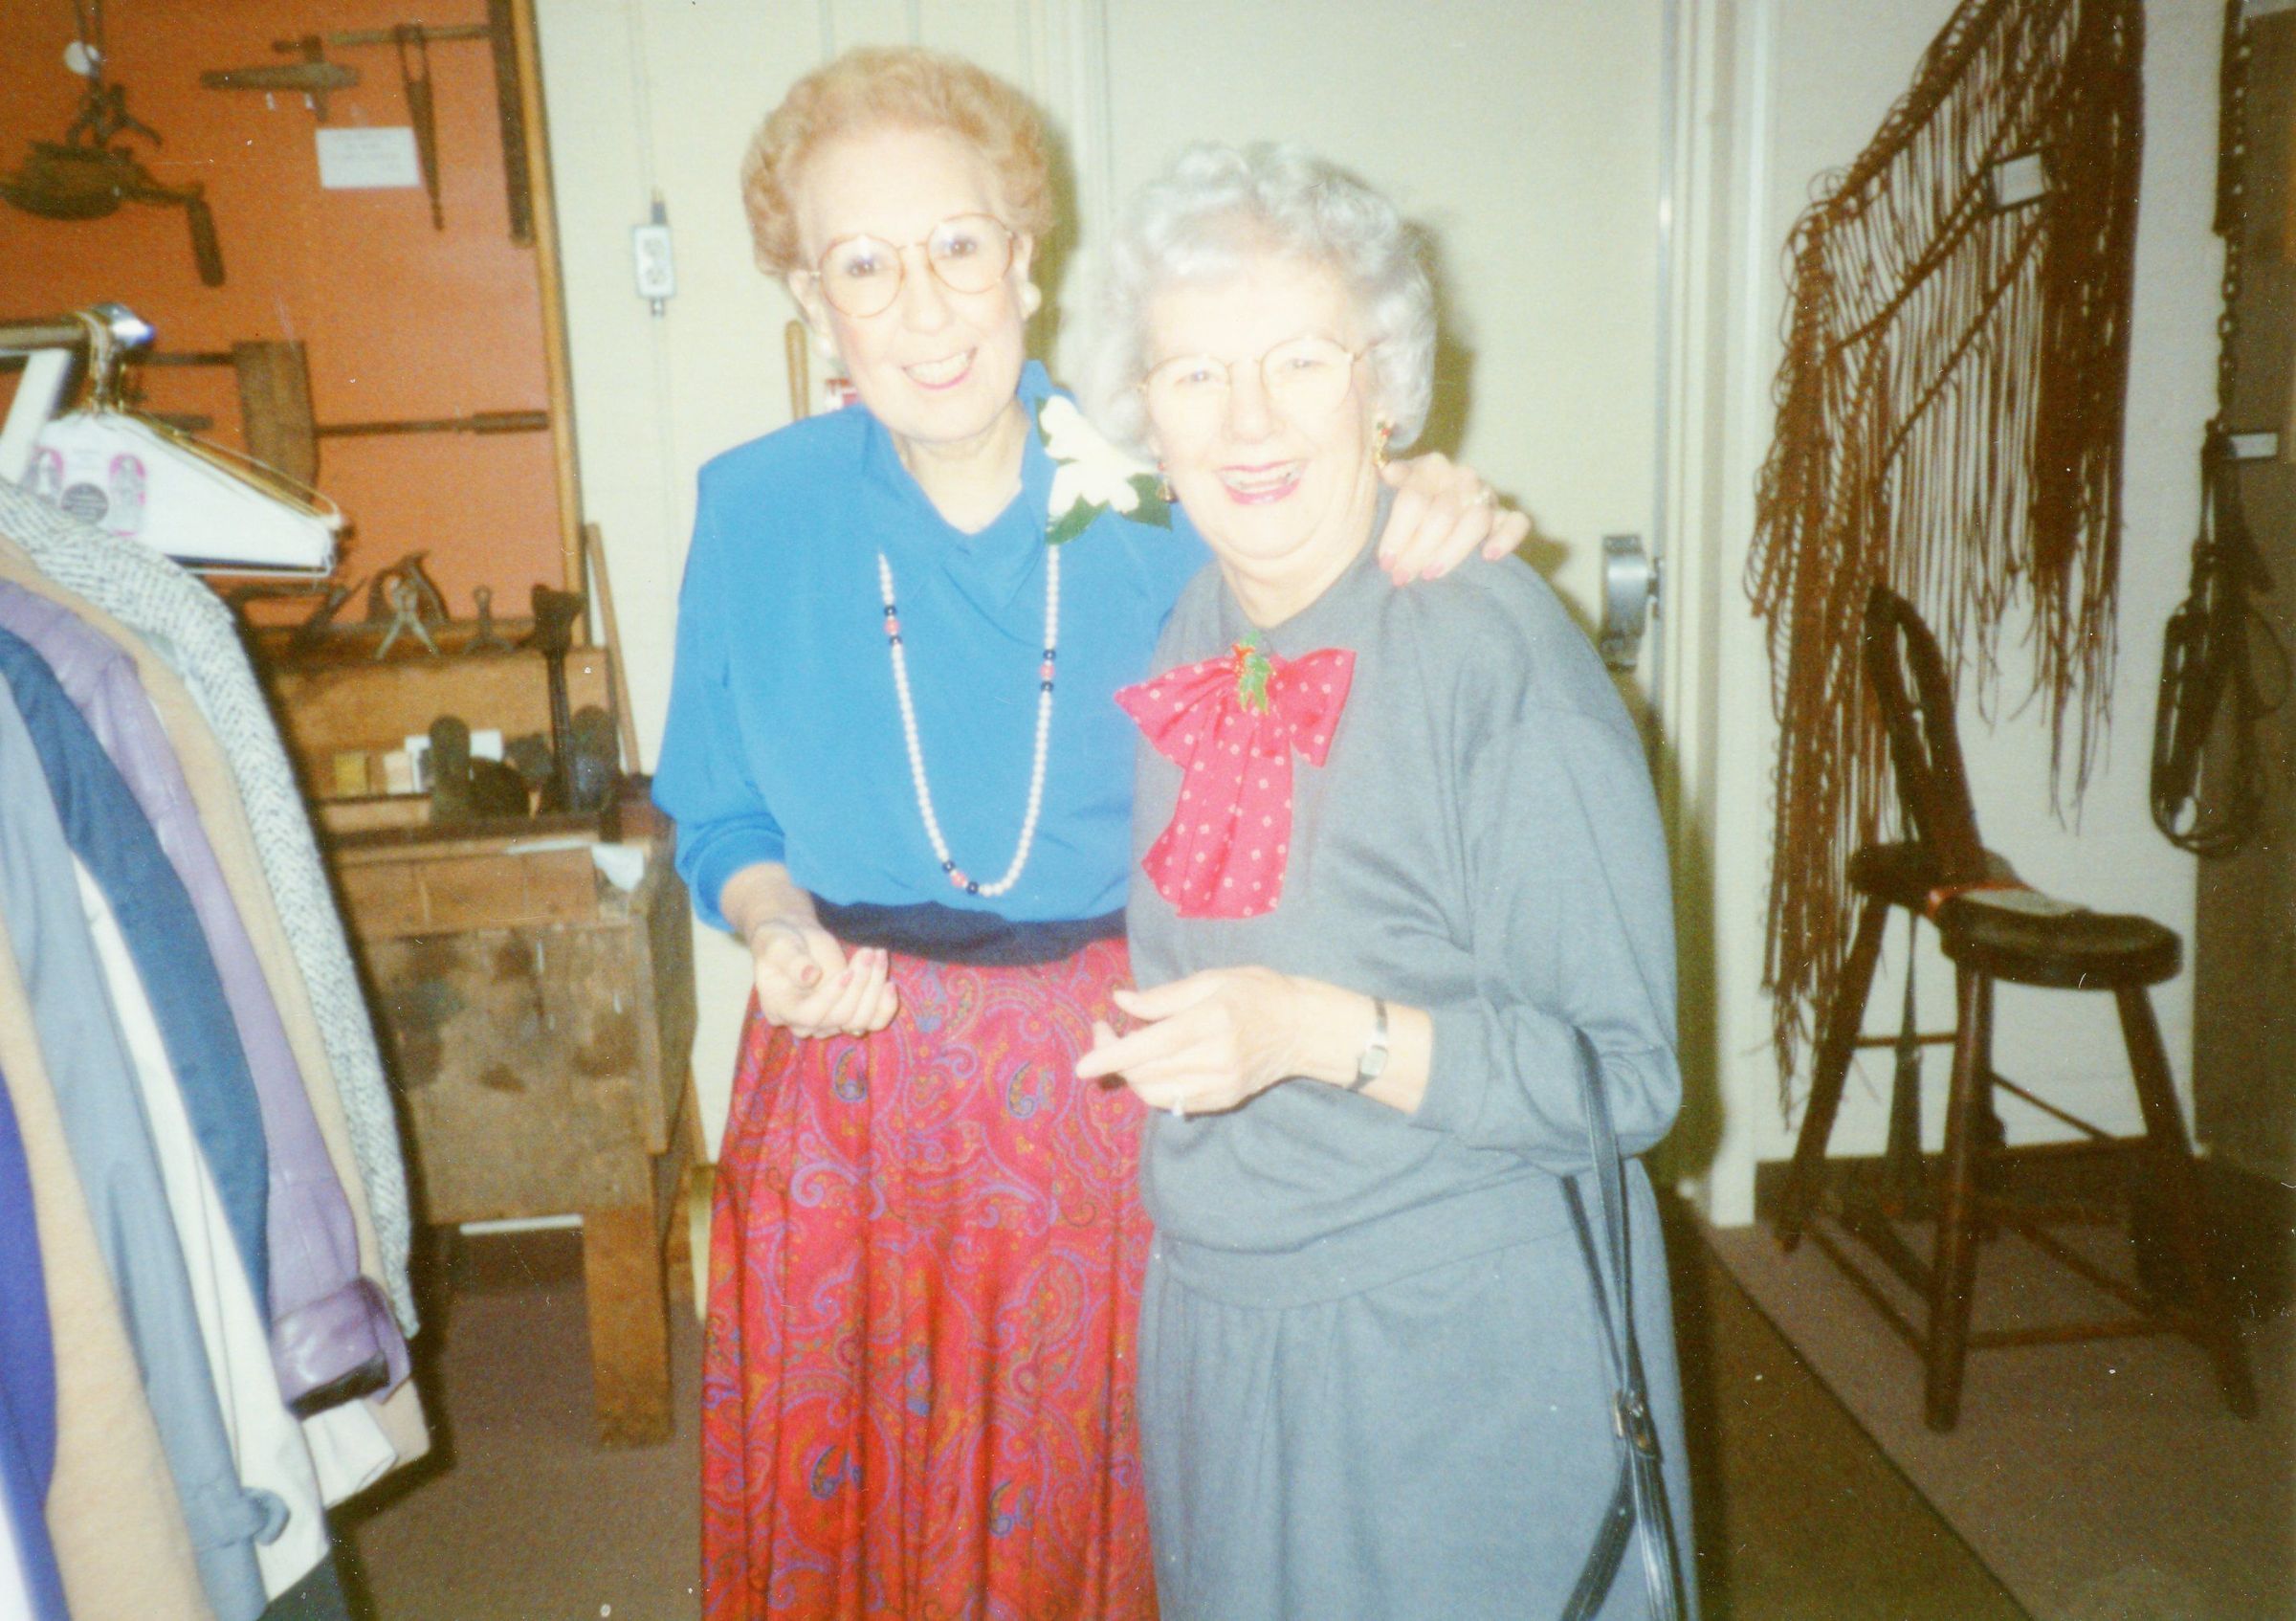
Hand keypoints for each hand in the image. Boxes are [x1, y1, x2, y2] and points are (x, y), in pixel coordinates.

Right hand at [747, 918, 898, 1039]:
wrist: (796, 940)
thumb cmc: (782, 941)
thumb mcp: (780, 945)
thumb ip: (792, 960)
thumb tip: (811, 976)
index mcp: (781, 1009)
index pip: (811, 1014)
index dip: (831, 996)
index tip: (847, 971)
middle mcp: (805, 1023)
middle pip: (840, 1019)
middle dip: (860, 984)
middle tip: (869, 951)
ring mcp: (829, 1022)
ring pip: (859, 1022)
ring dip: (874, 990)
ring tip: (878, 955)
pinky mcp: (849, 1015)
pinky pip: (872, 1022)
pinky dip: (885, 1006)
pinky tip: (890, 984)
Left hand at [1074, 968, 1303, 1116]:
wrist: (1305, 1028)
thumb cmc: (1259, 992)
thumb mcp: (1213, 979)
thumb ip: (1165, 996)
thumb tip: (1121, 1002)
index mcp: (1212, 1021)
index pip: (1152, 1045)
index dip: (1113, 1055)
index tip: (1082, 1064)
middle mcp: (1215, 1058)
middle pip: (1148, 1071)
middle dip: (1115, 1058)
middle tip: (1105, 1032)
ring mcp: (1221, 1085)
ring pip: (1155, 1092)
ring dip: (1131, 1075)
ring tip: (1127, 1050)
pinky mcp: (1223, 1100)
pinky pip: (1174, 1102)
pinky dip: (1153, 1087)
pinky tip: (1152, 1065)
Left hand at [1376, 452, 1529, 582]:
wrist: (1434, 500)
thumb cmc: (1406, 502)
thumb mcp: (1389, 488)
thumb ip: (1387, 483)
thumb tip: (1388, 473)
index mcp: (1430, 467)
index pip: (1413, 499)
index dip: (1397, 533)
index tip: (1385, 562)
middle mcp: (1461, 477)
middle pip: (1442, 515)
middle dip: (1418, 551)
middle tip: (1402, 577)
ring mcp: (1485, 496)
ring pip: (1476, 521)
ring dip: (1452, 551)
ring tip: (1430, 574)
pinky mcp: (1504, 515)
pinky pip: (1517, 523)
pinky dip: (1507, 538)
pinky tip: (1489, 556)